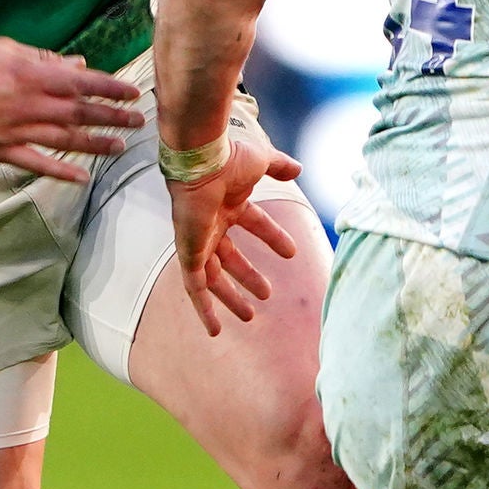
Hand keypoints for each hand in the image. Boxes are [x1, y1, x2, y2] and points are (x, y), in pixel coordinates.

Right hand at [0, 38, 143, 180]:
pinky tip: (82, 176)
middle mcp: (30, 105)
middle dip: (113, 116)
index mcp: (32, 75)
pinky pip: (37, 163)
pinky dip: (61, 170)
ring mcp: (16, 131)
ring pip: (66, 139)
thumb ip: (43, 58)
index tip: (132, 93)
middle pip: (81, 113)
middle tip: (138, 120)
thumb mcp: (3, 48)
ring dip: (97, 143)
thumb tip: (77, 64)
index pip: (84, 83)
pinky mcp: (0, 151)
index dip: (111, 88)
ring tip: (120, 145)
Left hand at [171, 139, 304, 333]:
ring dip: (230, 298)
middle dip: (247, 276)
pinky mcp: (189, 255)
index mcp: (228, 203)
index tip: (291, 253)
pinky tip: (214, 328)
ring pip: (213, 278)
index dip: (272, 237)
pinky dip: (203, 308)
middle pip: (230, 258)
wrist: (202, 162)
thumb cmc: (228, 159)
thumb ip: (279, 166)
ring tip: (250, 316)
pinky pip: (194, 288)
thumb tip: (299, 169)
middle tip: (267, 293)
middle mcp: (211, 224)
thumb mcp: (261, 162)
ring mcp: (198, 241)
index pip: (254, 224)